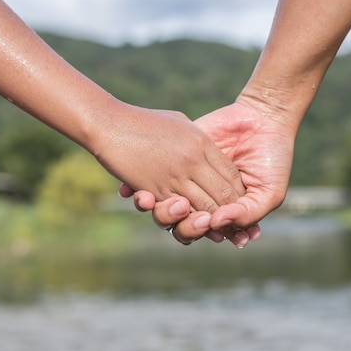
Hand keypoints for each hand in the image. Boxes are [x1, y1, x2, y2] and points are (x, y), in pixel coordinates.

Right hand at [97, 104, 245, 212]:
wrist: (109, 124)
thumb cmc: (143, 120)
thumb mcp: (179, 123)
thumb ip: (197, 139)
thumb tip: (209, 151)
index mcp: (201, 142)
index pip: (231, 174)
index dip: (239, 192)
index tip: (240, 201)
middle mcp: (192, 161)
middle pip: (223, 194)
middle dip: (232, 212)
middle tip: (237, 224)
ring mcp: (174, 177)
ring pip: (204, 208)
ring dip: (213, 222)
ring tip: (220, 230)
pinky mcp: (155, 190)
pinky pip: (178, 212)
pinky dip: (188, 221)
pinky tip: (196, 225)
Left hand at [122, 98, 295, 245]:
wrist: (263, 119)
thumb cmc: (272, 160)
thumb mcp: (268, 193)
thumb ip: (246, 214)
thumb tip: (215, 224)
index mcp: (214, 213)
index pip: (194, 230)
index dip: (191, 231)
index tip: (200, 221)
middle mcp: (194, 199)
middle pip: (171, 221)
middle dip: (171, 218)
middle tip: (181, 206)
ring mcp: (180, 178)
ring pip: (155, 202)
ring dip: (150, 206)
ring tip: (150, 198)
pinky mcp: (171, 156)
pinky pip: (145, 176)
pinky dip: (134, 187)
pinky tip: (132, 189)